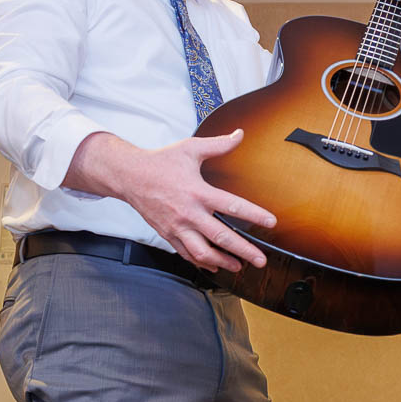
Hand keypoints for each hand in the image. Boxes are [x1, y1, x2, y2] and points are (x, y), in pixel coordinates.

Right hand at [64, 130, 276, 272]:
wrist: (129, 176)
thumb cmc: (161, 162)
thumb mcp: (190, 148)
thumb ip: (218, 145)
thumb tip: (239, 135)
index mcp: (197, 192)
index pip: (232, 206)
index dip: (254, 215)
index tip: (271, 222)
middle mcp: (188, 213)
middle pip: (220, 237)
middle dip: (243, 250)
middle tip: (260, 260)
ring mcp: (176, 227)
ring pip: (202, 252)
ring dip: (223, 261)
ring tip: (239, 267)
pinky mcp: (167, 234)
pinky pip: (186, 253)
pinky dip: (201, 262)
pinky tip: (214, 265)